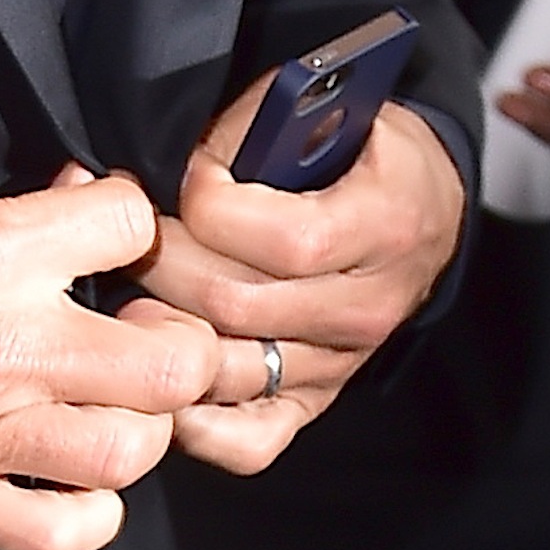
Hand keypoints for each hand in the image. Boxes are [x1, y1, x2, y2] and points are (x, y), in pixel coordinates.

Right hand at [0, 157, 216, 549]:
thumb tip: (55, 204)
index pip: (130, 227)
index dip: (132, 219)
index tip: (113, 231)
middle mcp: (6, 347)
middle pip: (172, 362)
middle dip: (181, 339)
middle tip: (152, 329)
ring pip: (130, 454)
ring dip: (140, 426)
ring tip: (114, 404)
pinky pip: (59, 533)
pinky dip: (88, 513)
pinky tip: (75, 480)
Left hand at [130, 93, 466, 478]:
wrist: (421, 208)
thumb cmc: (362, 148)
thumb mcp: (330, 109)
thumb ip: (256, 127)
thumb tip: (179, 160)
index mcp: (385, 224)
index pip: (284, 240)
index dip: (211, 206)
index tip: (181, 176)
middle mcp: (368, 305)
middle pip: (238, 306)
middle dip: (163, 262)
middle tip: (129, 230)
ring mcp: (340, 361)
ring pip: (229, 370)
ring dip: (162, 330)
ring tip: (129, 286)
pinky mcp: (316, 398)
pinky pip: (251, 440)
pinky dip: (196, 424)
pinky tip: (162, 376)